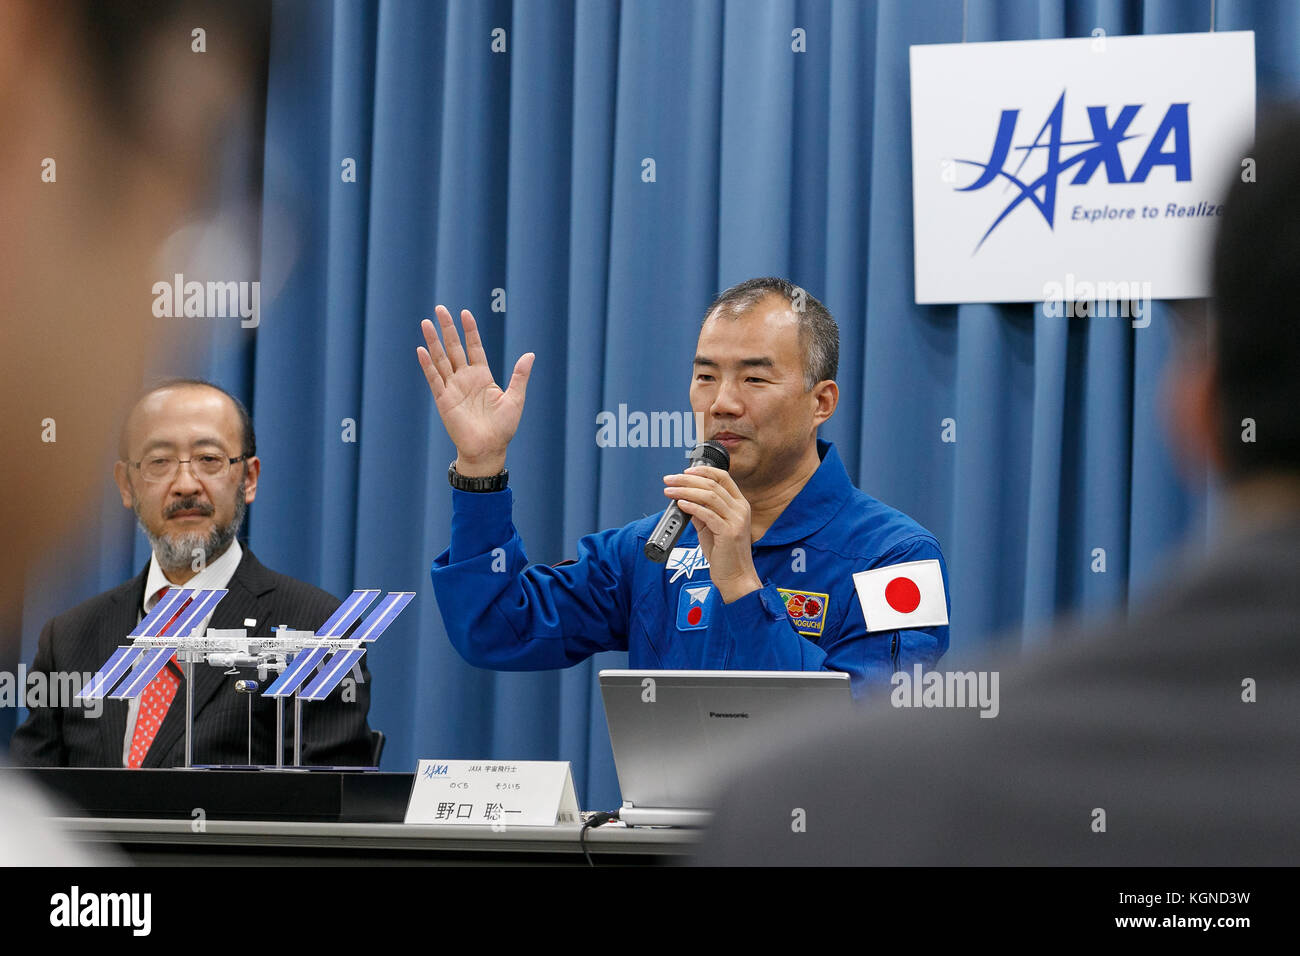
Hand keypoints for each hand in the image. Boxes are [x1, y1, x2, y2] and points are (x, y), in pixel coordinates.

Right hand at [417, 305, 533, 475]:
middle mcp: (466, 378)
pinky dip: (427, 365)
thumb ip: (520, 376)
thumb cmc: (503, 428)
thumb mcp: (515, 399)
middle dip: (448, 328)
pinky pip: (434, 379)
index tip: (465, 313)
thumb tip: (530, 354)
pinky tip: (422, 349)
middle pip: (454, 348)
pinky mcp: (443, 400)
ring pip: (441, 359)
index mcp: (483, 376)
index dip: (470, 330)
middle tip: (440, 309)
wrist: (489, 449)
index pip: (474, 347)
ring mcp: (453, 388)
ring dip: (433, 341)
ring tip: (426, 323)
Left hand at [663, 465, 761, 602]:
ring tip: (669, 492)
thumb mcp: (712, 528)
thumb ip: (703, 513)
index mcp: (739, 504)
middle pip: (712, 484)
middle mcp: (740, 509)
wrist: (736, 577)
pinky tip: (680, 504)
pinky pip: (707, 514)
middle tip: (669, 480)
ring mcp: (736, 520)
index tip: (684, 472)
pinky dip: (692, 507)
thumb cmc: (725, 554)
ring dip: (685, 491)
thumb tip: (685, 500)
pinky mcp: (729, 533)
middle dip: (686, 480)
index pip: (723, 477)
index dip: (703, 471)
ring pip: (709, 496)